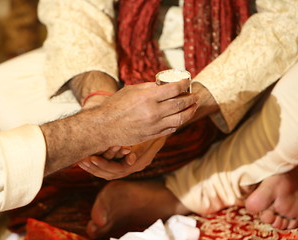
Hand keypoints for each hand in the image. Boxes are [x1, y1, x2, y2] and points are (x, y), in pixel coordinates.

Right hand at [41, 79, 197, 175]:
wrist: (104, 127)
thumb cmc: (114, 106)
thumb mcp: (131, 90)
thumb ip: (149, 88)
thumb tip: (163, 85)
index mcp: (147, 97)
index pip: (174, 88)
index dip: (184, 84)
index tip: (187, 81)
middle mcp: (154, 111)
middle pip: (180, 103)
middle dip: (191, 98)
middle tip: (195, 95)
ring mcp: (154, 125)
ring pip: (180, 118)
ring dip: (190, 111)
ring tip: (194, 106)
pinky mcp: (153, 135)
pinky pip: (172, 128)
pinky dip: (179, 122)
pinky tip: (181, 117)